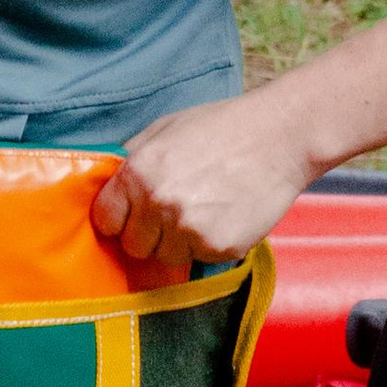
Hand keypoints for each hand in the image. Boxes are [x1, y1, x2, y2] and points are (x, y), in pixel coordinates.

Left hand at [92, 92, 312, 273]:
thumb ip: (132, 158)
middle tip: (175, 211)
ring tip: (204, 211)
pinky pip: (199, 259)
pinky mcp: (219, 246)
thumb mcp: (165, 129)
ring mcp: (189, 229)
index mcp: (139, 172)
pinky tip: (224, 216)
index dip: (118, 219)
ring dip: (179, 242)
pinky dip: (208, 244)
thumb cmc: (223, 127)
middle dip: (149, 234)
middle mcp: (159, 203)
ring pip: (166, 257)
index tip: (131, 216)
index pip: (105, 220)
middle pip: (134, 246)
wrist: (280, 136)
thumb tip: (105, 182)